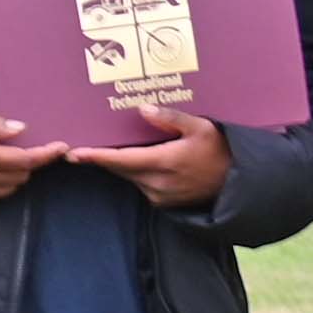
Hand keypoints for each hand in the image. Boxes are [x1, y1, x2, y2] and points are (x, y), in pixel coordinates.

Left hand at [65, 104, 229, 210]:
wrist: (238, 183)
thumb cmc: (220, 151)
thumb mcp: (201, 127)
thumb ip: (170, 118)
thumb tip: (142, 109)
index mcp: (164, 162)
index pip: (121, 159)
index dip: (95, 156)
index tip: (74, 153)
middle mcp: (157, 183)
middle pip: (120, 168)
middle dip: (103, 157)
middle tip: (83, 146)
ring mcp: (159, 196)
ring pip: (129, 176)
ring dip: (122, 164)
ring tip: (111, 149)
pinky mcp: (162, 203)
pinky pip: (140, 184)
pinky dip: (136, 173)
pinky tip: (138, 161)